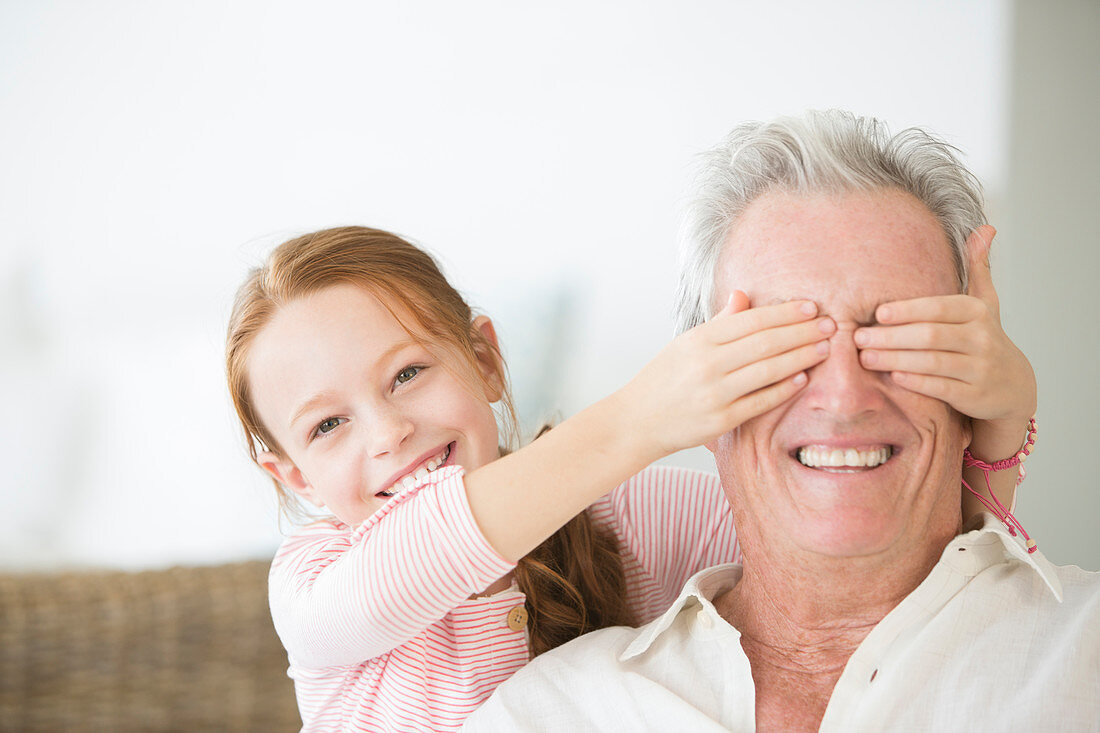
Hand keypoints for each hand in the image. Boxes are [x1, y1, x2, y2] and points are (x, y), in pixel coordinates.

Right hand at [621, 291, 834, 458]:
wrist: (636, 420)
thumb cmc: (662, 379)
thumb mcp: (685, 344)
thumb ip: (719, 322)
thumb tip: (744, 296)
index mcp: (699, 340)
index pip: (751, 320)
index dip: (785, 313)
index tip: (811, 307)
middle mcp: (707, 364)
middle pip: (765, 343)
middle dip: (802, 332)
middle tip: (831, 325)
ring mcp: (714, 393)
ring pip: (767, 370)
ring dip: (800, 357)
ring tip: (823, 348)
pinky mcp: (720, 420)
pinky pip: (760, 401)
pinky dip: (783, 388)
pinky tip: (802, 378)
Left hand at [853, 226, 1035, 452]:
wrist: (1013, 386)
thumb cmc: (984, 339)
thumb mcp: (985, 302)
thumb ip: (977, 268)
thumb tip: (985, 228)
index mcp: (977, 312)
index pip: (938, 308)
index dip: (907, 310)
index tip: (877, 313)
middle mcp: (982, 338)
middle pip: (930, 335)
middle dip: (891, 337)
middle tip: (858, 337)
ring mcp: (980, 368)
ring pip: (933, 362)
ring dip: (895, 359)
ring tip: (865, 357)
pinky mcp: (975, 395)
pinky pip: (941, 387)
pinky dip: (916, 382)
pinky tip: (892, 377)